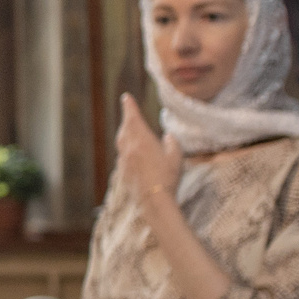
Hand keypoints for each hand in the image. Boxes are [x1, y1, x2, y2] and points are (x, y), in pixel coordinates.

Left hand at [117, 94, 185, 213]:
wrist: (153, 199)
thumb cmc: (167, 176)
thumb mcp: (176, 156)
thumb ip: (171, 143)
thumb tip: (167, 137)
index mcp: (142, 140)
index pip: (133, 118)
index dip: (129, 107)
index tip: (126, 98)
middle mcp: (129, 148)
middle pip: (125, 129)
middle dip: (127, 119)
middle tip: (129, 111)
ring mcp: (124, 161)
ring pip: (121, 142)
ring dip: (125, 133)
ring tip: (129, 129)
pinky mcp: (122, 172)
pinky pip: (122, 156)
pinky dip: (126, 149)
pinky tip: (131, 153)